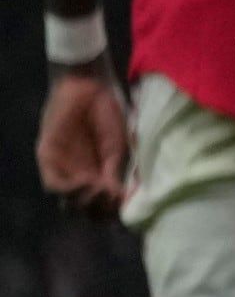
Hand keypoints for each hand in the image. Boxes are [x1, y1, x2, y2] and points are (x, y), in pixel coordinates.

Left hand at [37, 69, 125, 207]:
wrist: (90, 85)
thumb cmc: (108, 110)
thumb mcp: (117, 147)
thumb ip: (113, 172)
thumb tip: (119, 199)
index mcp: (97, 173)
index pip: (100, 203)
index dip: (111, 209)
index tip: (125, 205)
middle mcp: (77, 175)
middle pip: (82, 208)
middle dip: (97, 210)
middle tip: (112, 200)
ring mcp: (61, 168)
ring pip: (67, 201)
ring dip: (85, 202)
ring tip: (101, 190)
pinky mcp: (47, 158)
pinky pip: (54, 184)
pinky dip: (70, 189)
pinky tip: (86, 182)